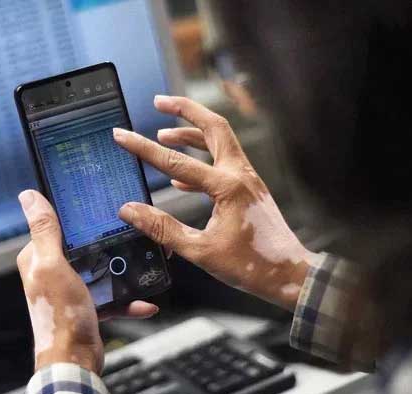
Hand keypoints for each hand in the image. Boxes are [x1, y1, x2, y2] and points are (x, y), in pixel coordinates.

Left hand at [16, 190, 158, 373]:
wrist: (74, 360)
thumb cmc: (60, 317)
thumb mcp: (52, 266)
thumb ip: (44, 231)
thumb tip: (29, 197)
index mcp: (38, 258)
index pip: (55, 226)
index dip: (75, 215)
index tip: (96, 206)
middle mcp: (51, 272)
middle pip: (83, 247)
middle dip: (105, 243)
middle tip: (127, 234)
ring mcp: (70, 290)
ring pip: (100, 270)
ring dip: (121, 272)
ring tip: (141, 267)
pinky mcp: (86, 307)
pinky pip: (110, 297)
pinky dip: (127, 299)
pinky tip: (143, 301)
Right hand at [114, 96, 321, 310]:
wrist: (289, 275)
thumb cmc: (250, 266)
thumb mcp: (199, 251)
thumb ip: (162, 228)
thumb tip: (131, 211)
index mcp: (227, 187)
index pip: (176, 161)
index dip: (144, 148)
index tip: (122, 135)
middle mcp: (240, 174)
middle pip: (213, 126)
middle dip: (185, 109)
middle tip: (159, 101)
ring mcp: (248, 179)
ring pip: (220, 141)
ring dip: (192, 133)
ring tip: (164, 133)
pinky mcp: (249, 189)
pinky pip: (222, 163)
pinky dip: (201, 159)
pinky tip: (180, 178)